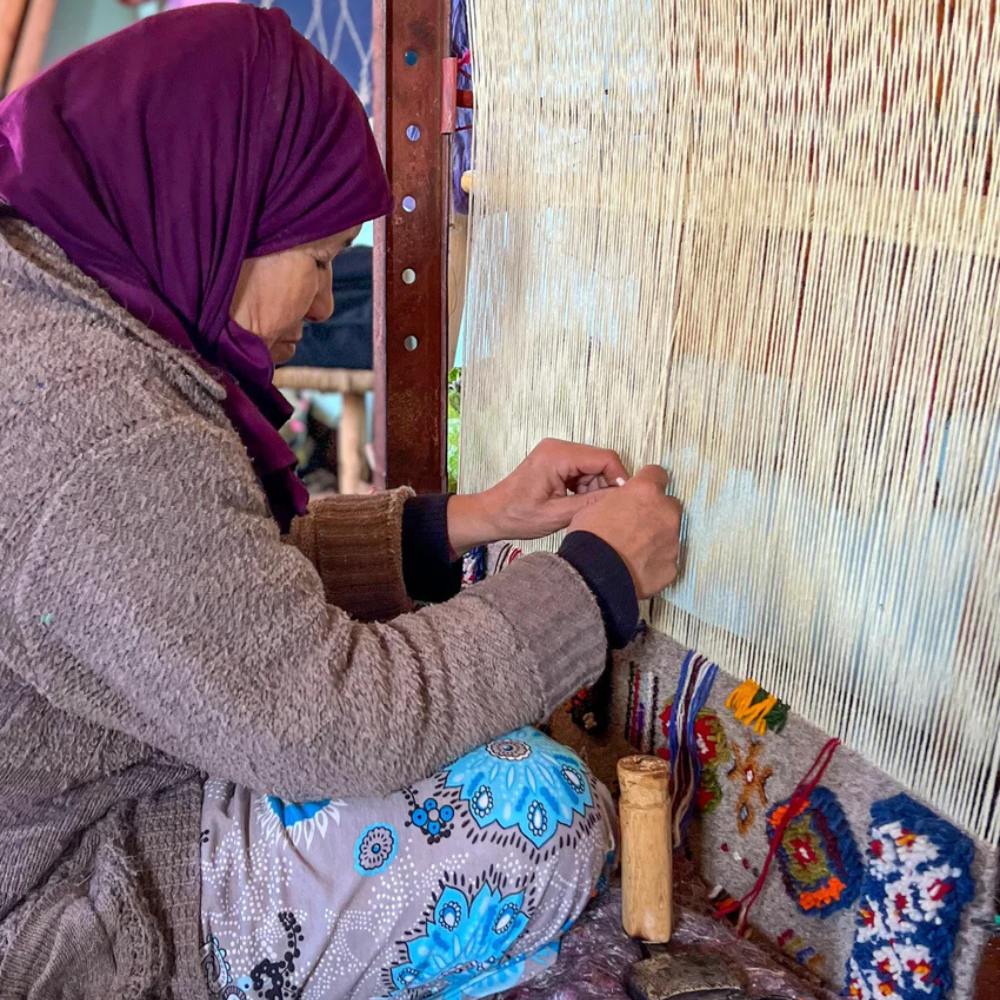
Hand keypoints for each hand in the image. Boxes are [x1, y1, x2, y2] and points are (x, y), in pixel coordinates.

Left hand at [446, 438, 628, 553]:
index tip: (623, 501)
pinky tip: (575, 504)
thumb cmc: (516, 516)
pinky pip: (582, 470)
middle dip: (605, 486)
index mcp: (557, 455)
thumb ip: (590, 505)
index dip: (619, 479)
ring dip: (594, 488)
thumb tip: (620, 499)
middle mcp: (558, 447)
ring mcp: (557, 452)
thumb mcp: (557, 515)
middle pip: (600, 461)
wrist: (492, 514)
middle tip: (597, 509)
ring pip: (593, 467)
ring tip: (581, 509)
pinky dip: (585, 487)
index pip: (605, 458)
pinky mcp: (556, 461)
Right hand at [565, 465, 681, 598]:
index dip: (648, 482)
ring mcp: (672, 541)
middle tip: (635, 524)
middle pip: (669, 505)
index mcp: (646, 492)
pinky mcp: (672, 566)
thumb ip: (617, 500)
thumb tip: (621, 503)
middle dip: (656, 512)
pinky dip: (655, 561)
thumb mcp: (594, 505)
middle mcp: (665, 513)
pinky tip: (637, 567)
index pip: (657, 474)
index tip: (641, 491)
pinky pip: (666, 559)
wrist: (594, 574)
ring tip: (633, 550)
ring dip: (656, 537)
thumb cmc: (590, 538)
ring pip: (670, 533)